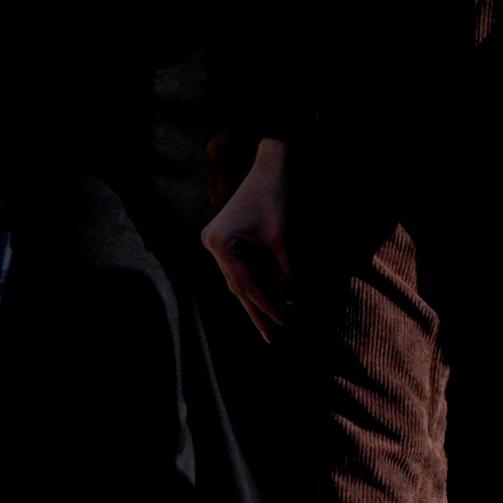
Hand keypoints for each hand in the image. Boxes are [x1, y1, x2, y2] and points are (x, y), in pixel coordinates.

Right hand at [202, 138, 292, 341]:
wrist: (270, 163)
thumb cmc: (276, 196)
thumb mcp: (283, 238)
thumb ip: (286, 272)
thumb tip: (290, 300)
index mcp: (219, 243)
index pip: (245, 284)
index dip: (267, 305)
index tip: (284, 324)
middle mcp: (212, 244)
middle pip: (237, 286)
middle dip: (257, 311)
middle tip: (272, 338)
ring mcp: (217, 241)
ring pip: (239, 279)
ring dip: (257, 298)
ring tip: (272, 324)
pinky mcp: (226, 239)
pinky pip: (242, 268)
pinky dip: (257, 282)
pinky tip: (271, 299)